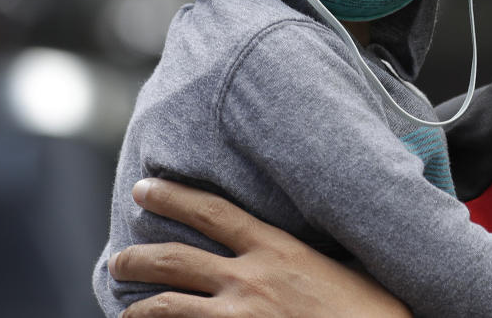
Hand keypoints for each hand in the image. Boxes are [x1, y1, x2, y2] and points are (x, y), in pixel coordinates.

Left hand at [108, 178, 410, 316]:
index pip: (213, 211)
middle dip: (137, 256)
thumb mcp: (341, 267)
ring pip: (168, 306)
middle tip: (119, 258)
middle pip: (175, 259)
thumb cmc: (372, 309)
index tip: (146, 186)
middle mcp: (250, 280)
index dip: (174, 195)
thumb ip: (306, 255)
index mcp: (278, 249)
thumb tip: (290, 248)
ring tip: (125, 309)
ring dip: (138, 307)